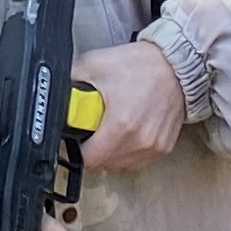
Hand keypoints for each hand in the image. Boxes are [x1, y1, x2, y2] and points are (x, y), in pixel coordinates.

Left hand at [70, 41, 188, 172]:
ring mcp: (154, 148)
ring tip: (110, 130)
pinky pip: (138, 162)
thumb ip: (70, 80)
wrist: (176, 65)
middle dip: (93, 149)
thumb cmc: (140, 65)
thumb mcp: (94, 64)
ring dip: (111, 154)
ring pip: (121, 166)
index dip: (77, 148)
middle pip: (104, 164)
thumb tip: (54, 91)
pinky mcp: (164, 148)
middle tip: (92, 129)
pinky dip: (128, 153)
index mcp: (121, 125)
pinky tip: (126, 134)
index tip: (78, 135)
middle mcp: (140, 142)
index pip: (89, 158)